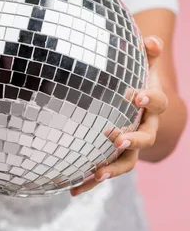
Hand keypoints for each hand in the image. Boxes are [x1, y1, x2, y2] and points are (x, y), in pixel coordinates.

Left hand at [70, 35, 167, 196]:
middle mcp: (144, 129)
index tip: (135, 95)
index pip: (157, 104)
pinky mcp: (114, 157)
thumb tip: (151, 40)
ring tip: (96, 173)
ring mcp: (130, 146)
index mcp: (151, 107)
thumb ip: (149, 53)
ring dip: (112, 168)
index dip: (149, 99)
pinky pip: (105, 171)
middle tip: (117, 137)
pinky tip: (72, 190)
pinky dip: (90, 182)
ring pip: (127, 161)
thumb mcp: (144, 66)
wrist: (137, 106)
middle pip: (145, 138)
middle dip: (132, 139)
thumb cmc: (137, 82)